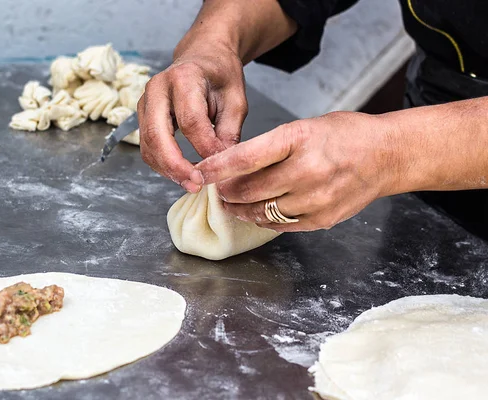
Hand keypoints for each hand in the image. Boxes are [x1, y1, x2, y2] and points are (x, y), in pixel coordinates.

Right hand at [138, 41, 247, 191]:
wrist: (204, 56)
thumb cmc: (221, 74)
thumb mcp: (236, 99)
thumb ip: (229, 131)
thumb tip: (220, 163)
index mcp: (184, 77)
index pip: (191, 121)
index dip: (205, 148)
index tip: (221, 165)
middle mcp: (157, 87)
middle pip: (157, 134)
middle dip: (175, 165)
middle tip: (196, 184)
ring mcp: (145, 101)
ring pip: (147, 144)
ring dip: (167, 169)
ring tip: (192, 183)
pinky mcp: (143, 115)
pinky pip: (147, 146)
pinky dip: (162, 164)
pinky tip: (181, 172)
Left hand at [195, 111, 398, 231]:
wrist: (387, 156)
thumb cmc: (344, 135)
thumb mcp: (304, 127)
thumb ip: (270, 147)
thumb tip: (233, 167)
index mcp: (299, 138)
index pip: (247, 156)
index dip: (218, 167)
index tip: (200, 171)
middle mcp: (308, 170)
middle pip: (250, 190)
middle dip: (226, 191)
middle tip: (218, 188)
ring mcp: (317, 198)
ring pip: (263, 211)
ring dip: (241, 208)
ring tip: (232, 202)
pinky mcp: (323, 219)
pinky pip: (282, 224)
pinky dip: (263, 219)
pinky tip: (256, 212)